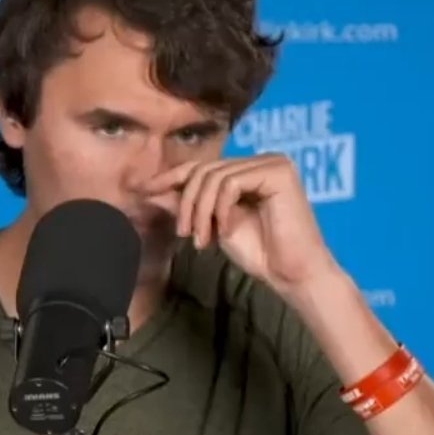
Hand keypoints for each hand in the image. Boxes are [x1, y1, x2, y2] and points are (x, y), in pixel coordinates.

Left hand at [140, 154, 339, 295]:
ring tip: (203, 240)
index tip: (142, 189)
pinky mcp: (279, 172)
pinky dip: (220, 209)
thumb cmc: (259, 252)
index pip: (200, 167)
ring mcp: (271, 163)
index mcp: (247, 170)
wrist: (291, 274)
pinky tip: (225, 231)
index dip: (170, 177)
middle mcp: (260, 160)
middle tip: (186, 234)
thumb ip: (187, 205)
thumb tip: (150, 190)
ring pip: (214, 176)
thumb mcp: (212, 225)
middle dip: (187, 203)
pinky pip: (231, 183)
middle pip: (203, 170)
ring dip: (200, 211)